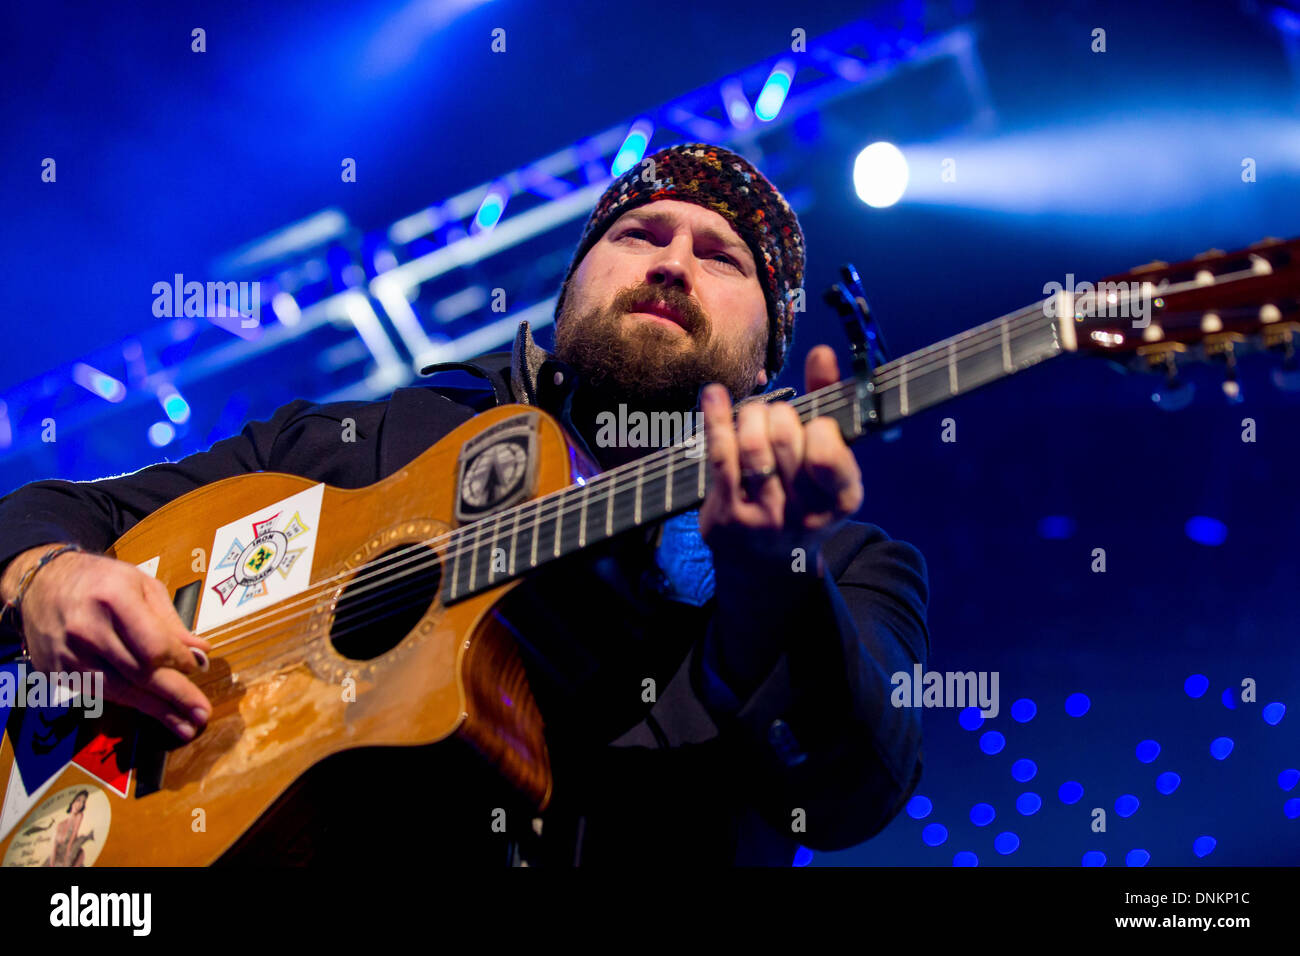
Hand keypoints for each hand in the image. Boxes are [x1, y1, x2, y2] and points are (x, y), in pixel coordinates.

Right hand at [12, 547, 212, 739]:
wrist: (40, 584)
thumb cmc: (101, 580)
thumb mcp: (142, 585)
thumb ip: (170, 620)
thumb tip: (200, 652)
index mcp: (114, 599)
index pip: (153, 644)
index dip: (179, 661)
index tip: (198, 668)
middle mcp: (87, 630)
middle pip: (139, 673)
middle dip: (176, 696)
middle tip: (203, 715)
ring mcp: (68, 655)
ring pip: (120, 691)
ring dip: (156, 710)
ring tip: (185, 726)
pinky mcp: (57, 672)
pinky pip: (102, 692)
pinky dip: (130, 701)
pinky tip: (153, 710)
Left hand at [699, 345, 863, 574]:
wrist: (765, 565)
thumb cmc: (800, 496)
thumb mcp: (828, 462)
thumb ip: (829, 405)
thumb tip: (822, 353)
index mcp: (841, 500)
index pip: (828, 451)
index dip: (817, 427)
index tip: (813, 423)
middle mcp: (804, 515)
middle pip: (786, 439)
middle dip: (778, 414)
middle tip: (775, 417)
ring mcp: (762, 519)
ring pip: (752, 446)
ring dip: (749, 416)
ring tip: (751, 417)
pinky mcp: (725, 517)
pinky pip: (719, 456)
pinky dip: (715, 418)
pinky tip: (714, 395)